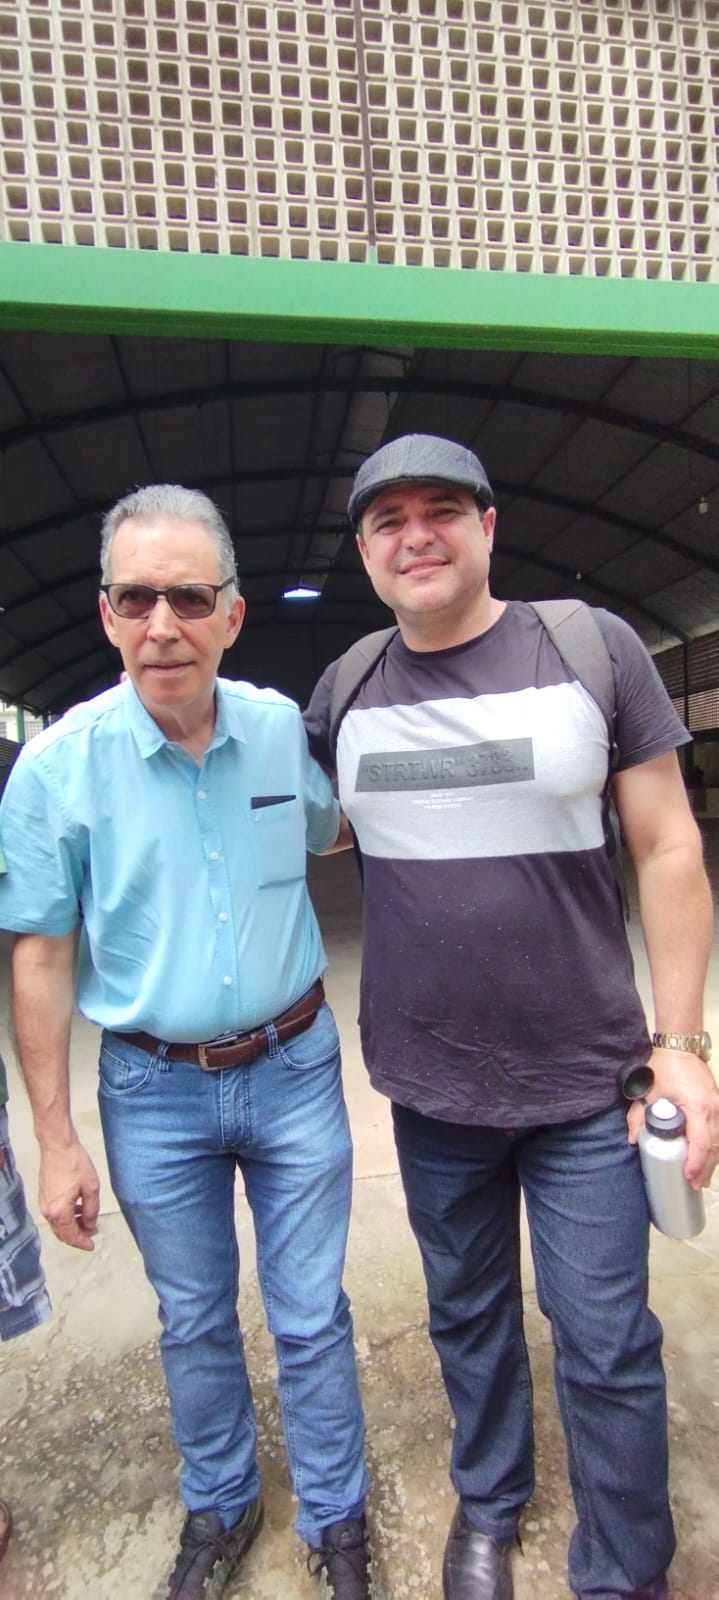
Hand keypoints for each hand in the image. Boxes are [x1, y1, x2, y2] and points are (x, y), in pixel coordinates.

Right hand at [38, 1142, 100, 1249]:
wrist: (57, 1146)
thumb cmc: (76, 1164)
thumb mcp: (91, 1188)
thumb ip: (92, 1210)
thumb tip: (90, 1225)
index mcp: (59, 1211)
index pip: (71, 1235)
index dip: (83, 1242)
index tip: (92, 1246)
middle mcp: (48, 1211)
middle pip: (62, 1233)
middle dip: (77, 1236)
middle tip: (91, 1236)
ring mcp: (43, 1203)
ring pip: (58, 1224)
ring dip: (72, 1226)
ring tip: (87, 1221)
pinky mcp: (43, 1196)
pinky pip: (55, 1214)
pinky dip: (66, 1217)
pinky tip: (78, 1210)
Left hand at [626, 1049, 718, 1188]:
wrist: (681, 1047)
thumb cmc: (664, 1068)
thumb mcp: (648, 1092)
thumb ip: (638, 1116)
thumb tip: (632, 1139)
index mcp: (697, 1107)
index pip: (702, 1143)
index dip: (696, 1163)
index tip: (688, 1177)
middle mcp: (713, 1108)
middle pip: (715, 1147)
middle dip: (705, 1169)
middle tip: (696, 1185)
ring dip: (713, 1160)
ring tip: (703, 1178)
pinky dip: (715, 1146)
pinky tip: (710, 1158)